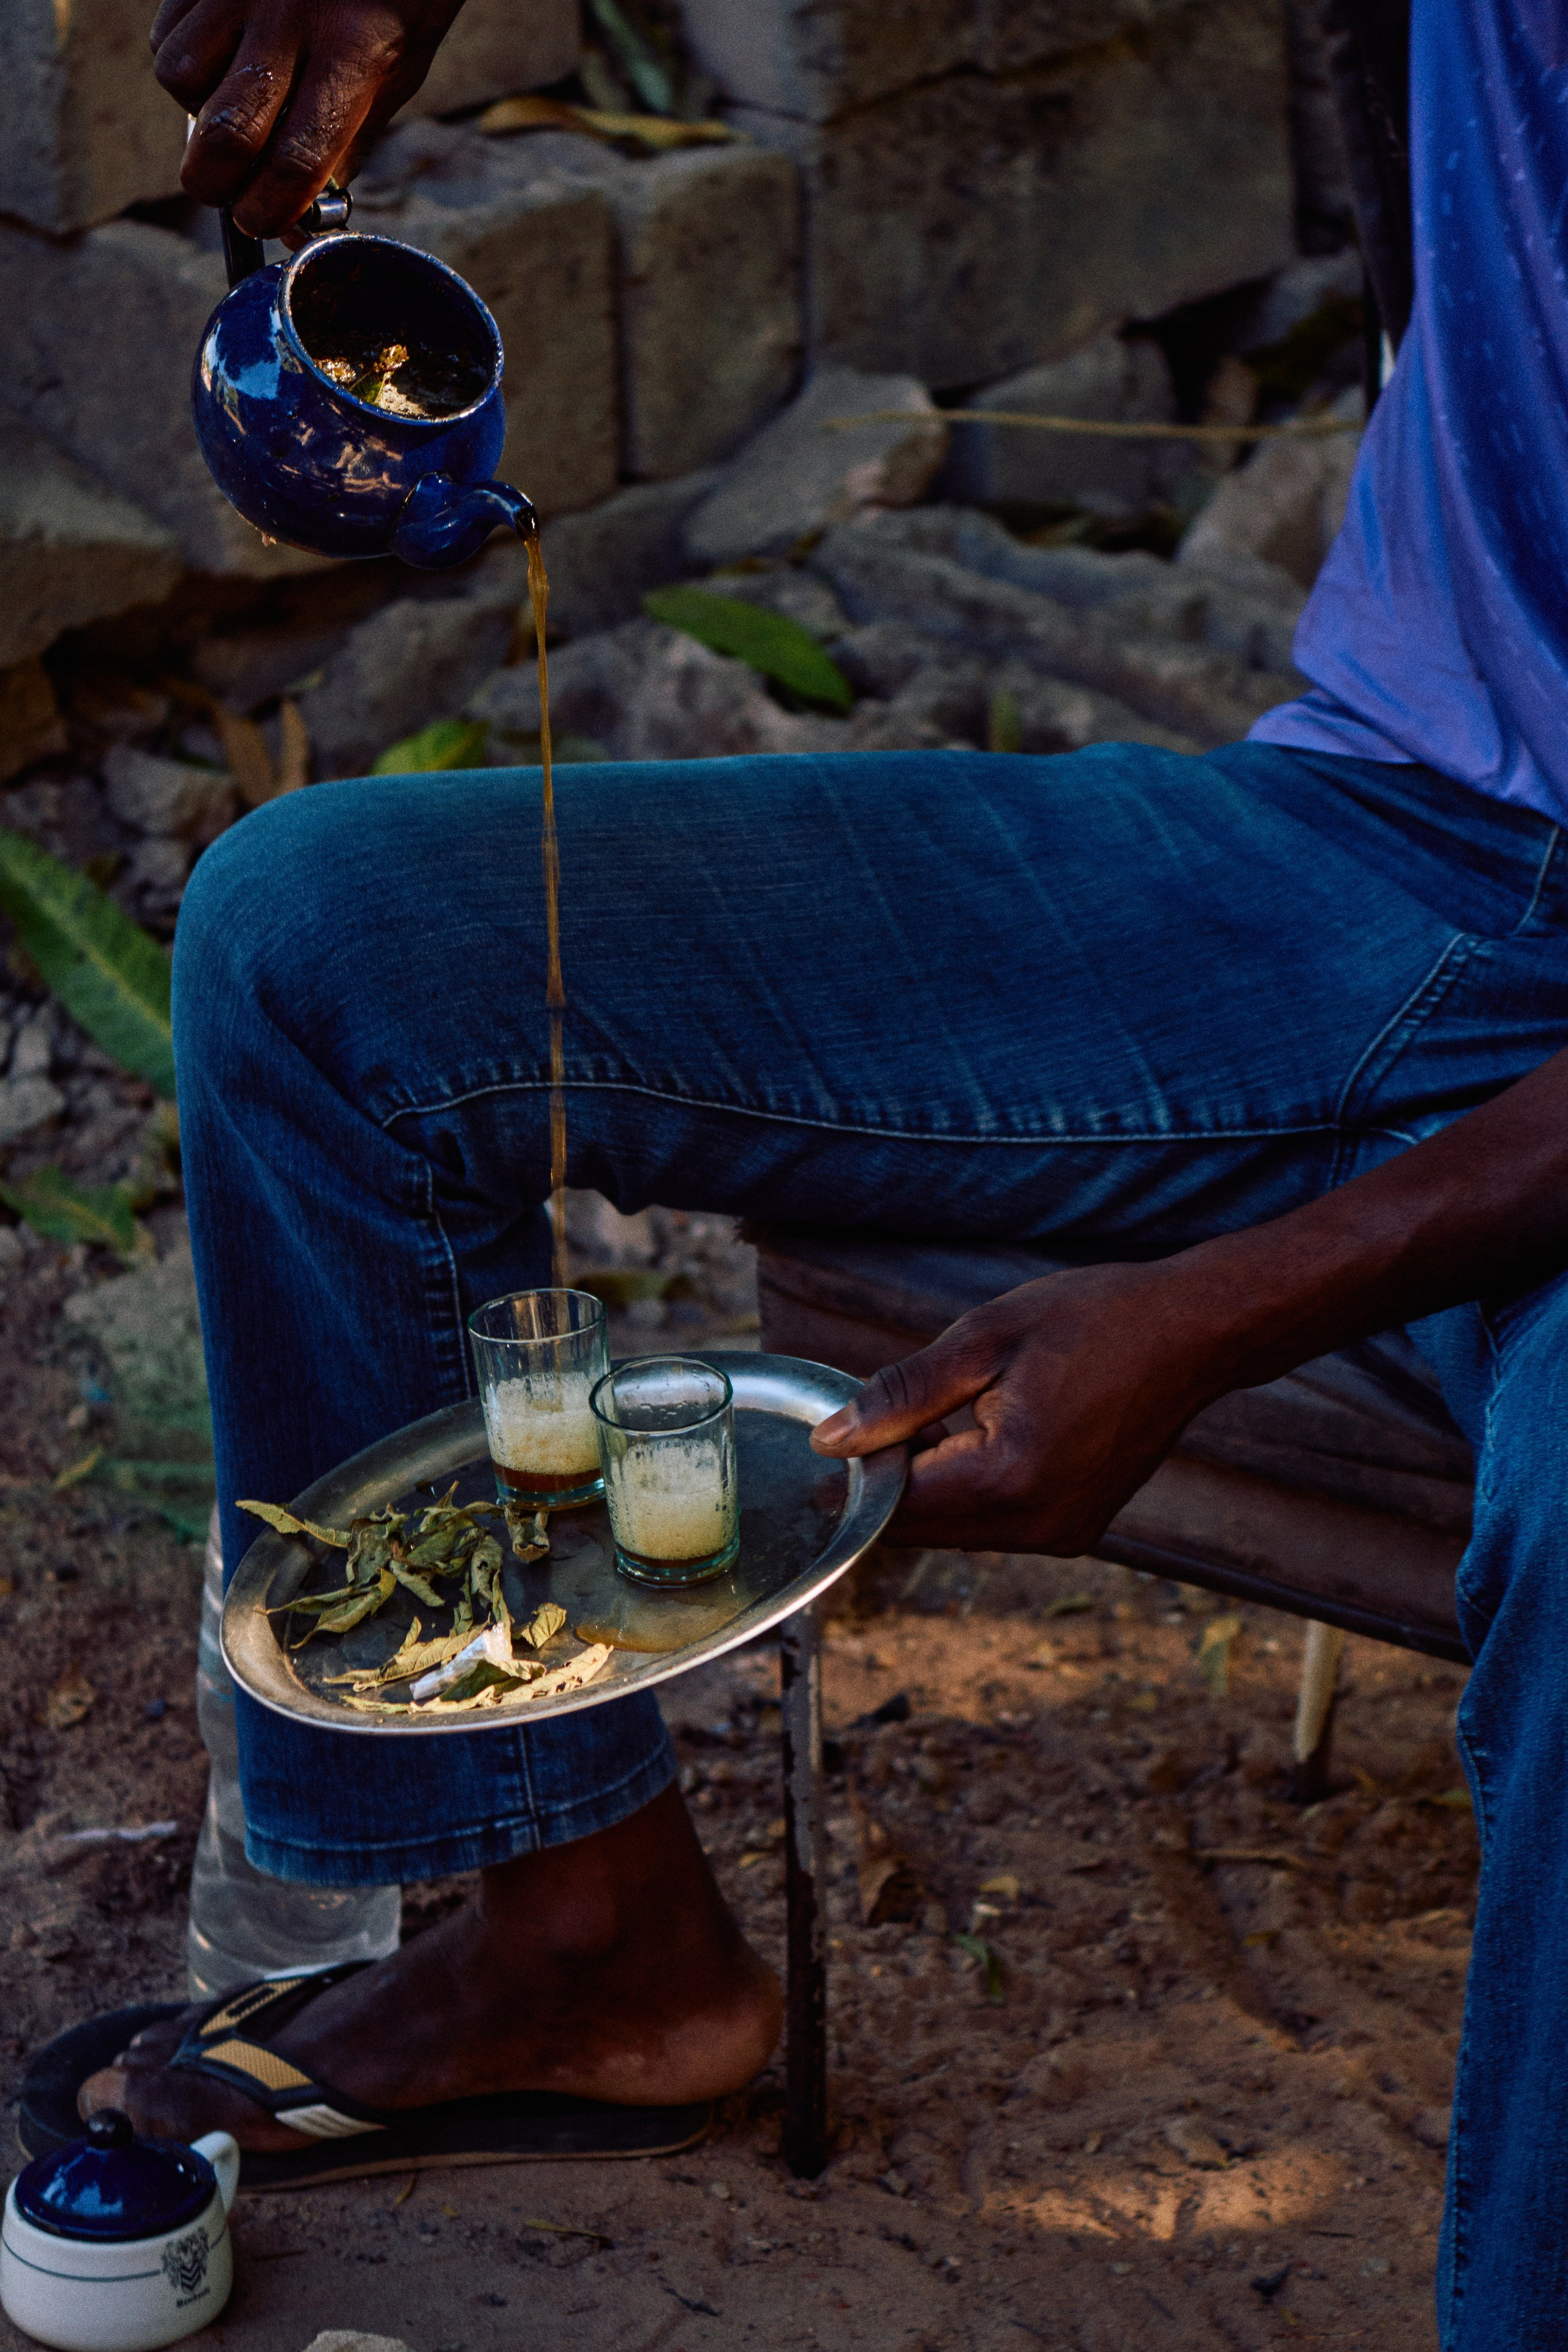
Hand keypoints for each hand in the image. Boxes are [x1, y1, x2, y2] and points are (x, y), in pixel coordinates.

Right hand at [150, 0, 469, 235]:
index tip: (264, 223)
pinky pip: (168, 36)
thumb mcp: (393, 77)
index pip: (296, 159)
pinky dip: (185, 66)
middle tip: (228, 193)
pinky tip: (219, 63)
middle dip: (216, 185)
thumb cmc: (394, 3)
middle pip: (225, 134)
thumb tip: (294, 225)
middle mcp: (289, 16)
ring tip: (229, 108)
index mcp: (354, 51)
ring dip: (196, 115)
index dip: (271, 211)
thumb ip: (345, 148)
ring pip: (182, 80)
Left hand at [810, 1262, 1234, 1555]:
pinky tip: (977, 1431)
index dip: (850, 1482)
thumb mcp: (984, 1339)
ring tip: (939, 1413)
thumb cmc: (1094, 1319)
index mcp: (1010, 1479)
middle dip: (888, 1483)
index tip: (825, 1444)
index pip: (896, 1509)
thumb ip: (902, 1394)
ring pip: (957, 1528)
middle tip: (878, 1418)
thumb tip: (831, 1440)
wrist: (1193, 1332)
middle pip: (922, 1529)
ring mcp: (1063, 1532)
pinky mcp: (1077, 1525)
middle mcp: (1038, 1525)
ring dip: (929, 1484)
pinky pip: (996, 1521)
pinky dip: (969, 1486)